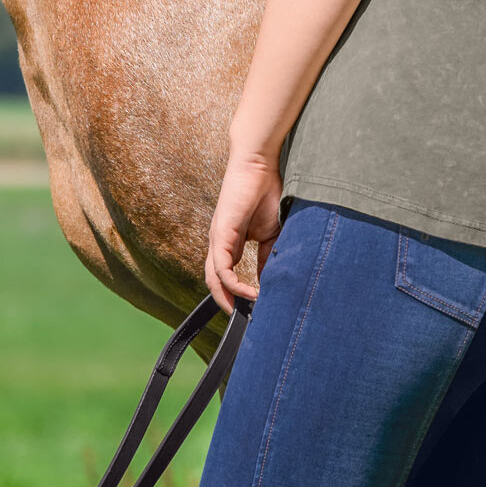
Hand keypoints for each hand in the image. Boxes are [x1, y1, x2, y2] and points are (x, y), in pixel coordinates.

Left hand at [205, 149, 284, 314]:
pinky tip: (251, 293)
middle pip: (215, 283)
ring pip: (214, 279)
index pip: (228, 278)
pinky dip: (233, 285)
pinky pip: (221, 268)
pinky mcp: (220, 234)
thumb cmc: (265, 193)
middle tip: (246, 321)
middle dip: (228, 305)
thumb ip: (268, 257)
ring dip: (228, 300)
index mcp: (230, 244)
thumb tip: (271, 281)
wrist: (260, 165)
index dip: (239, 297)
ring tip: (247, 312)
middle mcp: (220, 244)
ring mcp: (218, 239)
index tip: (257, 310)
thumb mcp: (270, 234)